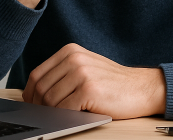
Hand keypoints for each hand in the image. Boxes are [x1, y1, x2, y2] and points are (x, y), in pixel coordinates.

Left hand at [22, 43, 165, 118]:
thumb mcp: (85, 69)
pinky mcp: (89, 89)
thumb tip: (36, 95)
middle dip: (38, 107)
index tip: (31, 107)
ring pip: (50, 100)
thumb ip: (63, 76)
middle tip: (42, 119)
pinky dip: (62, 119)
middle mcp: (74, 58)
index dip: (30, 95)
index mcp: (70, 52)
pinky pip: (64, 109)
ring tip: (57, 121)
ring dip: (51, 115)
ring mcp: (81, 73)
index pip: (37, 75)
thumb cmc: (113, 83)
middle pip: (41, 88)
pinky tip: (69, 121)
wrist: (142, 88)